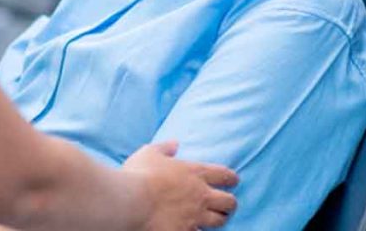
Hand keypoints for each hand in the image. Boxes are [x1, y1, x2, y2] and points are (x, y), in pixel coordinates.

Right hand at [122, 141, 238, 229]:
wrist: (131, 202)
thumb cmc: (140, 174)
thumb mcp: (150, 153)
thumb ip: (164, 148)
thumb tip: (174, 144)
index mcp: (195, 173)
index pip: (225, 175)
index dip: (232, 178)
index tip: (233, 180)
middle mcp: (201, 195)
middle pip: (229, 202)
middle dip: (230, 203)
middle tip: (227, 204)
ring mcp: (195, 216)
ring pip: (220, 221)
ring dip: (219, 220)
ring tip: (217, 220)